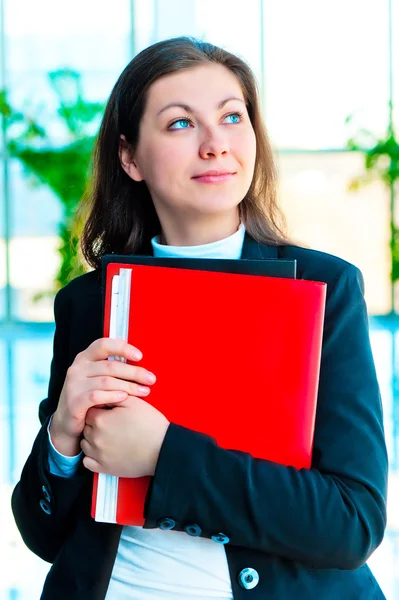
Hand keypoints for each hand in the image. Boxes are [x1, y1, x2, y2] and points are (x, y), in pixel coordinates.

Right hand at [50, 338, 156, 454]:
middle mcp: (77, 368)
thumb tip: (138, 361)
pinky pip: (97, 396)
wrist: (67, 423)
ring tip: (144, 391)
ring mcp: (74, 385)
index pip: (103, 345)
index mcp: (84, 358)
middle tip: (151, 379)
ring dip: (129, 386)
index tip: (140, 356)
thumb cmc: (88, 398)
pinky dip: (113, 396)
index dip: (122, 348)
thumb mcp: (96, 378)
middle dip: (134, 372)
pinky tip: (124, 398)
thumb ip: (111, 368)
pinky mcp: (74, 401)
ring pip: (107, 381)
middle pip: (111, 366)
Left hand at [81, 396, 169, 477]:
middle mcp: (95, 437)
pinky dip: (91, 456)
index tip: (109, 411)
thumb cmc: (149, 424)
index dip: (99, 409)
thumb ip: (114, 395)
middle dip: (95, 423)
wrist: (161, 449)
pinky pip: (87, 462)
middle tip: (111, 423)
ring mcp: (98, 454)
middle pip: (86, 426)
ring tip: (108, 436)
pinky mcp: (103, 468)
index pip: (89, 410)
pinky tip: (102, 450)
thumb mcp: (134, 402)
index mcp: (101, 420)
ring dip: (92, 438)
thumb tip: (103, 394)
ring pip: (84, 443)